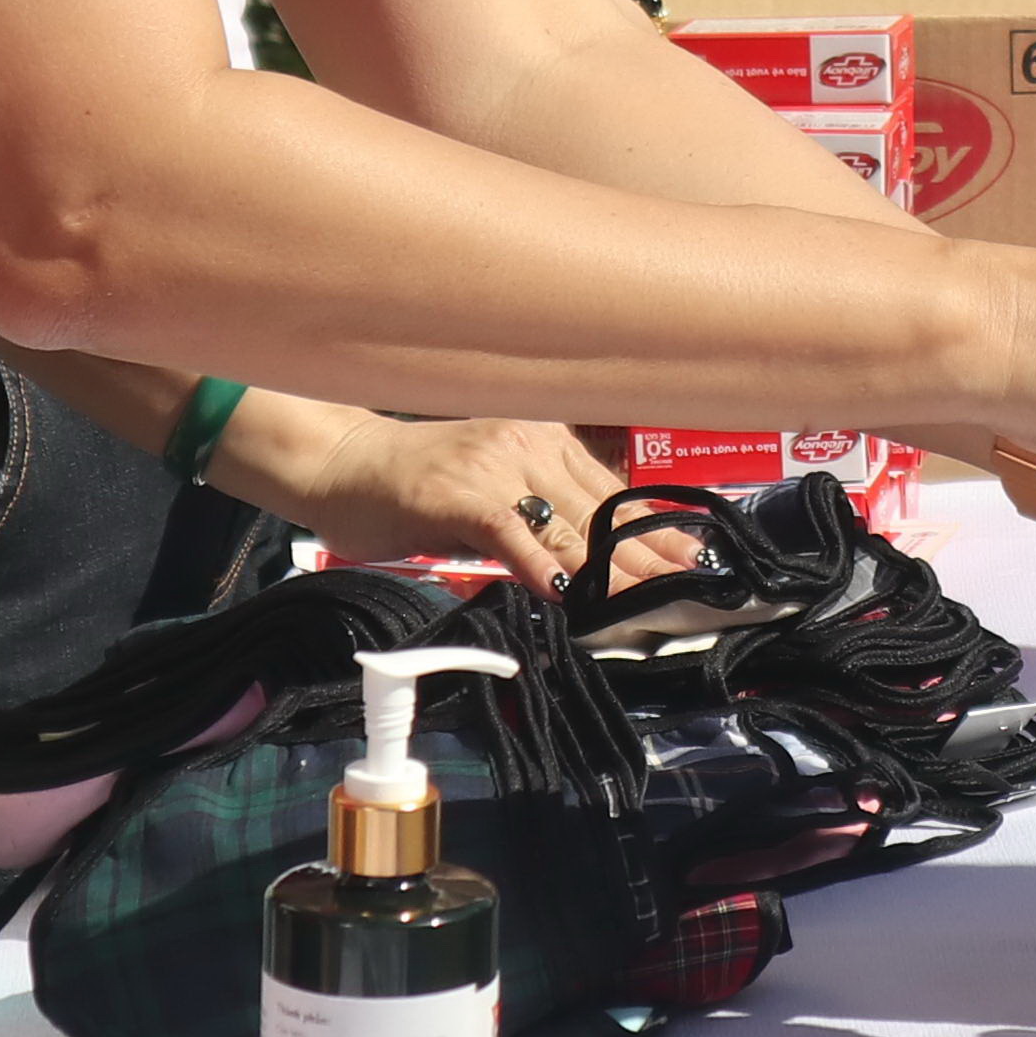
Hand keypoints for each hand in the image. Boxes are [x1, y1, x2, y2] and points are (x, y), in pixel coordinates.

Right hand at [236, 407, 686, 591]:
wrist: (343, 466)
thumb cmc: (415, 486)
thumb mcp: (491, 488)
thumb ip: (539, 511)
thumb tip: (589, 558)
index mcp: (542, 436)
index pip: (609, 489)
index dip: (652, 527)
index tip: (692, 555)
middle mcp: (528, 440)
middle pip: (599, 510)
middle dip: (646, 554)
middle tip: (689, 585)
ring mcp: (495, 464)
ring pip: (567, 525)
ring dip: (609, 570)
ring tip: (648, 601)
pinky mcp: (461, 493)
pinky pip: (512, 533)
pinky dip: (540, 566)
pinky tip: (565, 593)